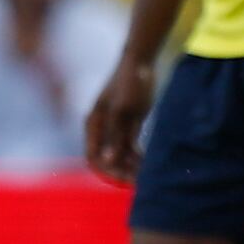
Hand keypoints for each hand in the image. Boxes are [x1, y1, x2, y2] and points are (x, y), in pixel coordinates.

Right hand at [82, 56, 155, 185]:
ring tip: (149, 174)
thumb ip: (115, 137)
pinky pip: (131, 147)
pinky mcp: (129, 124)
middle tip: (141, 180)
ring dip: (131, 166)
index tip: (125, 179)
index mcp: (94, 125)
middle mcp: (102, 129)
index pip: (93, 157)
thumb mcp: (122, 111)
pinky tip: (151, 163)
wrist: (141, 62)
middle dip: (121, 171)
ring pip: (120, 155)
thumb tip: (107, 161)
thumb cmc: (128, 83)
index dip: (106, 171)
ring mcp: (116, 127)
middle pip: (107, 159)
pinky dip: (139, 156)